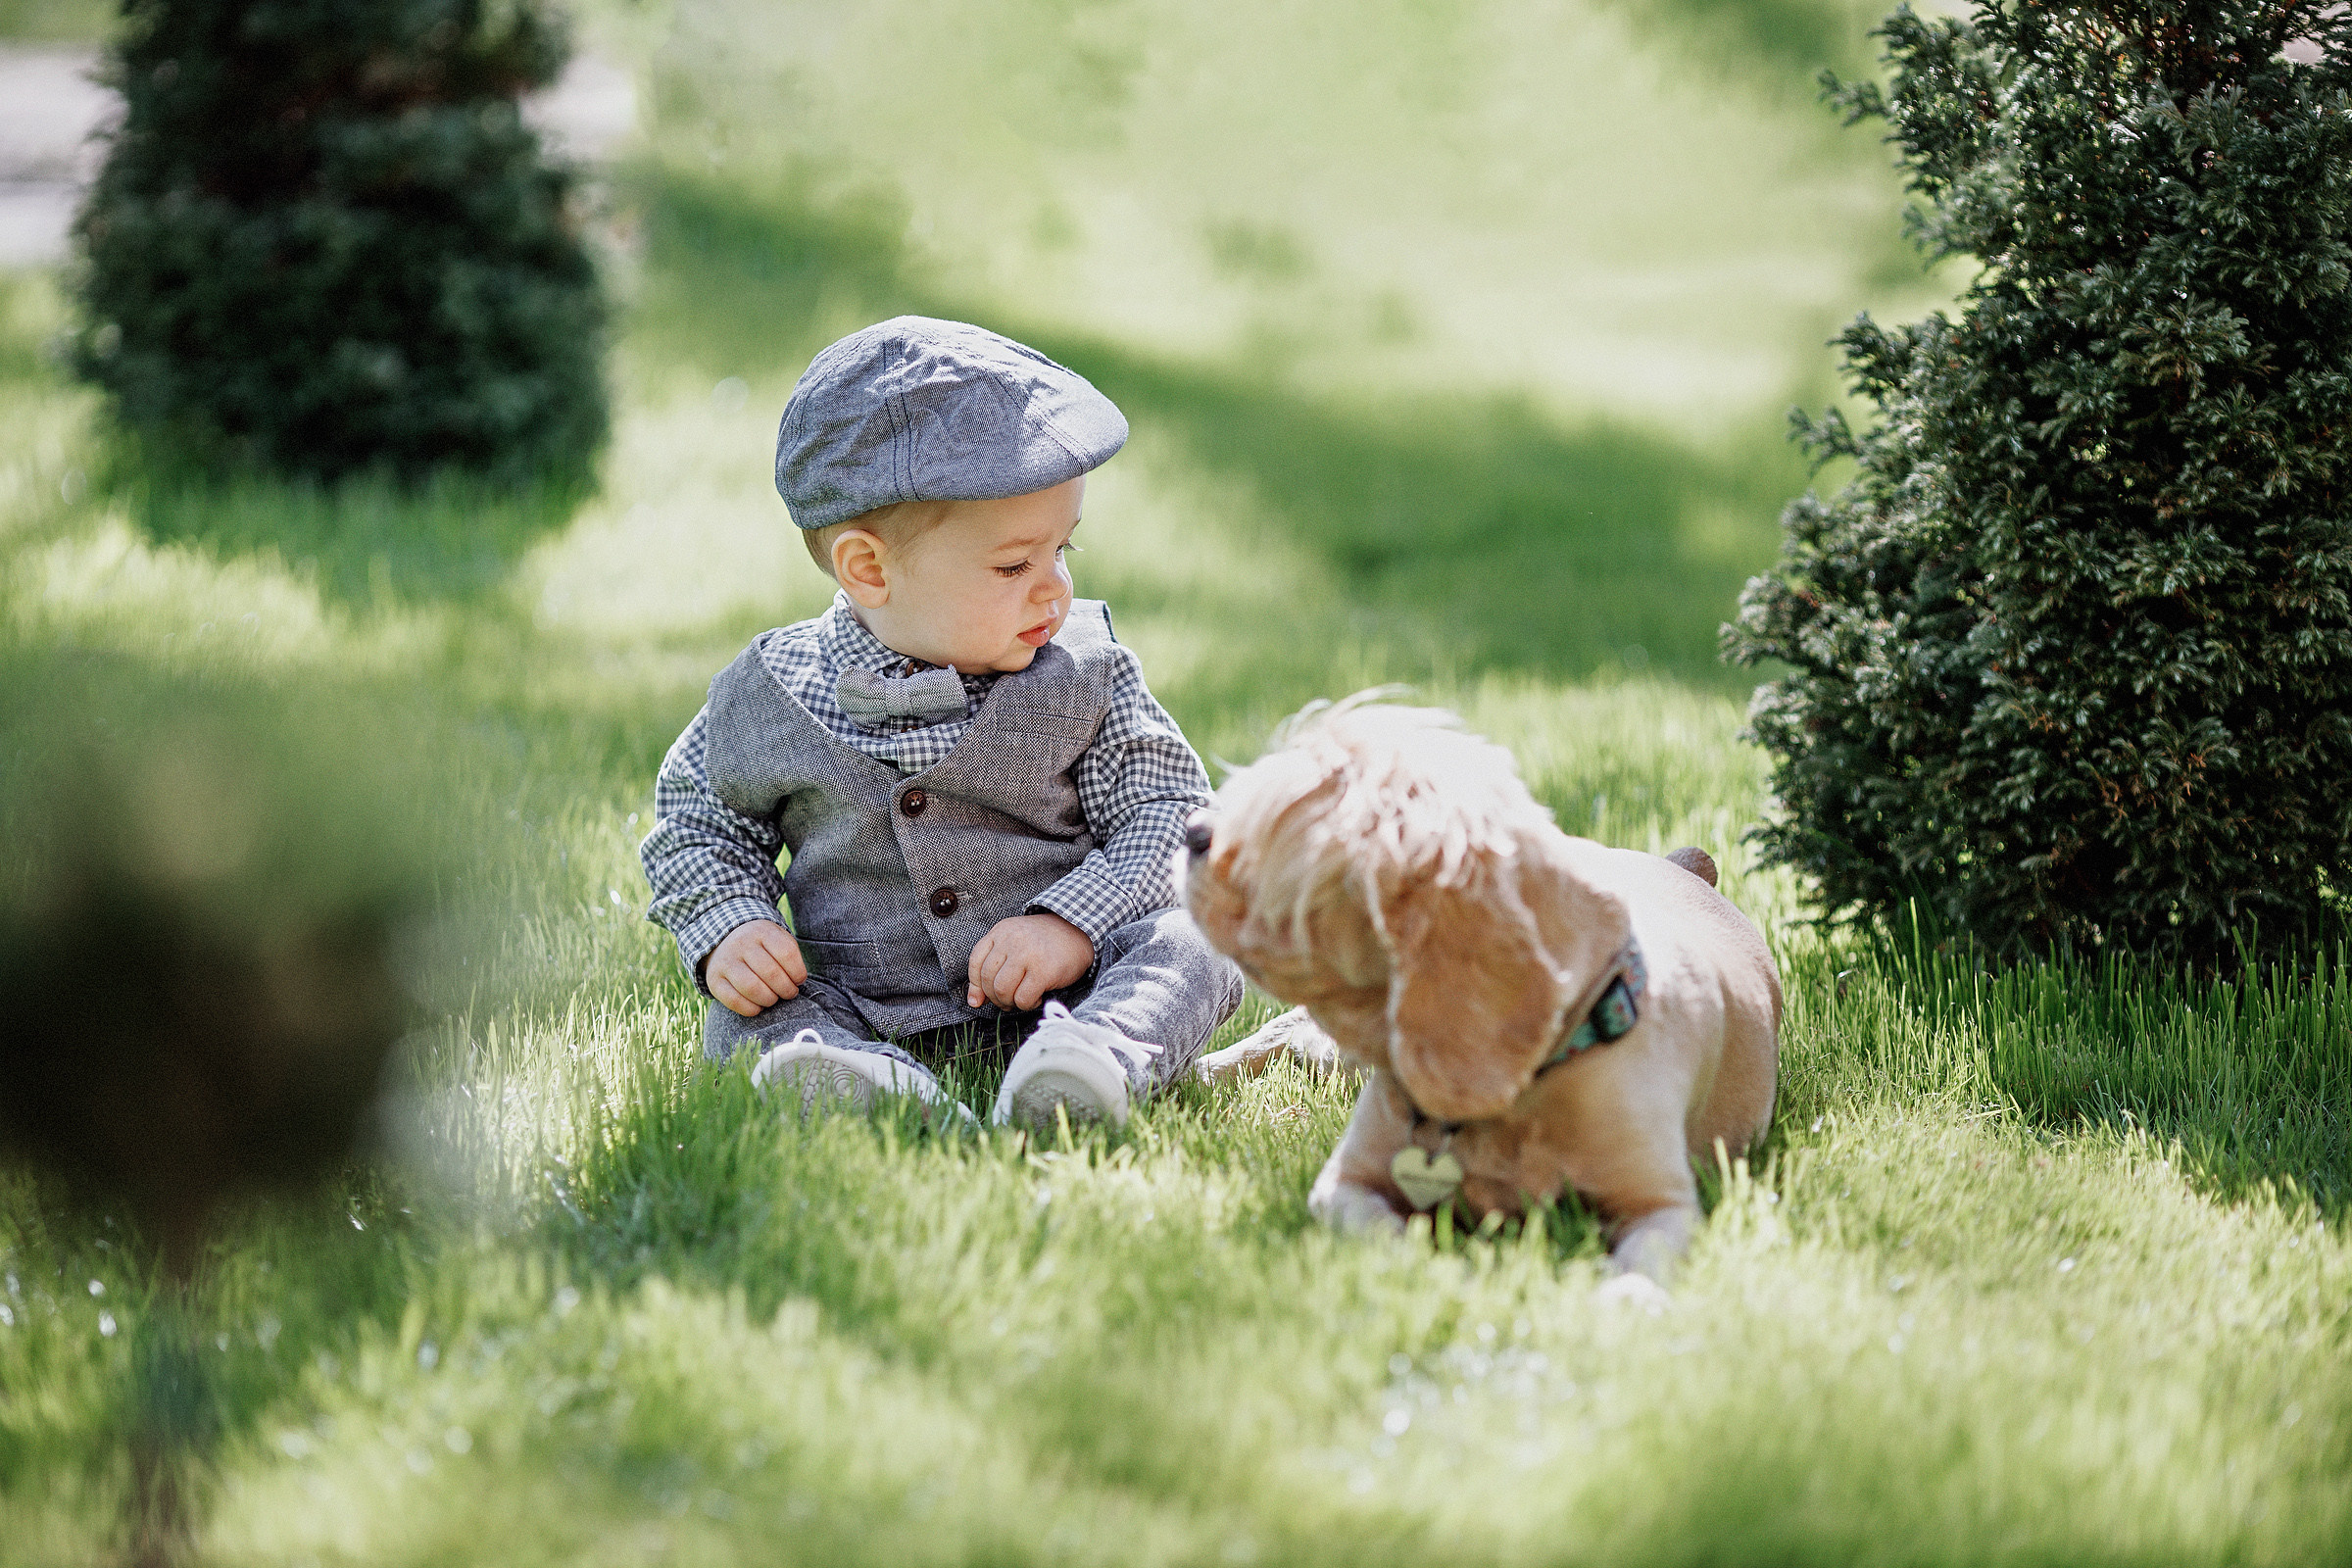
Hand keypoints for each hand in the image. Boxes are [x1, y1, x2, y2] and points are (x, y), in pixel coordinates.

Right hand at [707, 919, 807, 1017]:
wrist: (725, 940)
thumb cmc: (761, 946)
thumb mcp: (777, 939)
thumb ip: (790, 956)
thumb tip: (796, 982)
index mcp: (762, 931)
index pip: (787, 954)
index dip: (798, 973)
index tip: (799, 980)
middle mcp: (741, 943)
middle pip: (771, 973)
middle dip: (786, 989)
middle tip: (789, 993)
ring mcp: (726, 961)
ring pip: (752, 988)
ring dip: (769, 999)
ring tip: (773, 999)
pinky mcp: (714, 980)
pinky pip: (734, 1001)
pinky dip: (751, 1009)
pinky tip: (758, 1007)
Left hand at [966, 913, 1093, 1009]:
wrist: (1079, 932)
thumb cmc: (1044, 943)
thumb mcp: (1015, 944)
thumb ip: (993, 967)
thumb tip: (974, 1001)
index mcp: (1001, 931)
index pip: (976, 962)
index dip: (976, 985)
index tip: (981, 998)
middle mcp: (1012, 940)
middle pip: (988, 979)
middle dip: (995, 997)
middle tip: (1008, 1000)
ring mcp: (1027, 954)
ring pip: (1002, 991)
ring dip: (1009, 1002)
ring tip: (1020, 999)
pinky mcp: (1044, 970)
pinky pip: (1023, 999)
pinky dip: (1027, 1005)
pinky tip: (1036, 997)